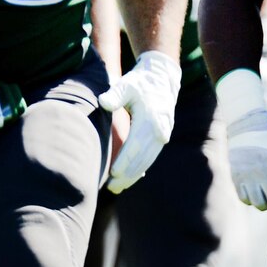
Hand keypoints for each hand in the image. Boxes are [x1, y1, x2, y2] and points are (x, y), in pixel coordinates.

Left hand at [98, 50, 181, 191]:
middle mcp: (159, 130)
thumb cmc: (139, 82)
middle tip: (112, 187)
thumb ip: (115, 94)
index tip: (113, 173)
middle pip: (142, 158)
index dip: (124, 161)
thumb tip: (103, 102)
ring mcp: (162, 136)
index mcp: (150, 119)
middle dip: (127, 174)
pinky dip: (140, 169)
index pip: (135, 145)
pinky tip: (129, 179)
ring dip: (133, 175)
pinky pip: (151, 157)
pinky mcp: (162, 139)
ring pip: (147, 161)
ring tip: (117, 187)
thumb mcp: (126, 84)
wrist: (162, 79)